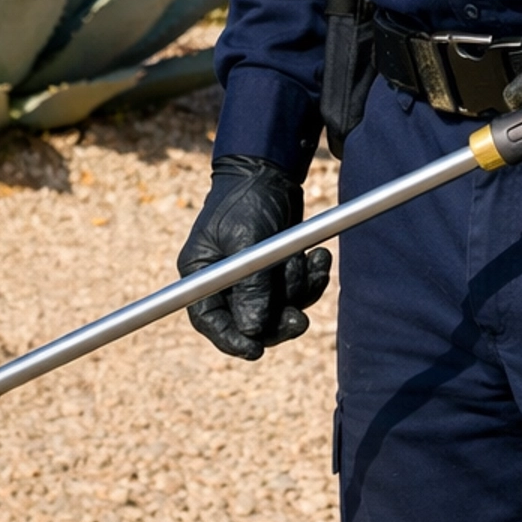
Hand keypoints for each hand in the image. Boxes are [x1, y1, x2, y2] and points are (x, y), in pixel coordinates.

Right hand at [176, 155, 331, 359]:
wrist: (271, 170)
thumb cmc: (249, 199)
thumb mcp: (248, 240)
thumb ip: (251, 287)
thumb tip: (253, 332)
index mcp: (202, 273)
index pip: (209, 319)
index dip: (230, 340)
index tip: (254, 351)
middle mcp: (225, 279)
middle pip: (248, 321)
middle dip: (276, 321)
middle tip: (299, 321)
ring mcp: (253, 276)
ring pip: (279, 306)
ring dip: (297, 288)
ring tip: (305, 259)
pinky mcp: (277, 269)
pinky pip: (297, 290)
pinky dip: (311, 278)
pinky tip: (319, 257)